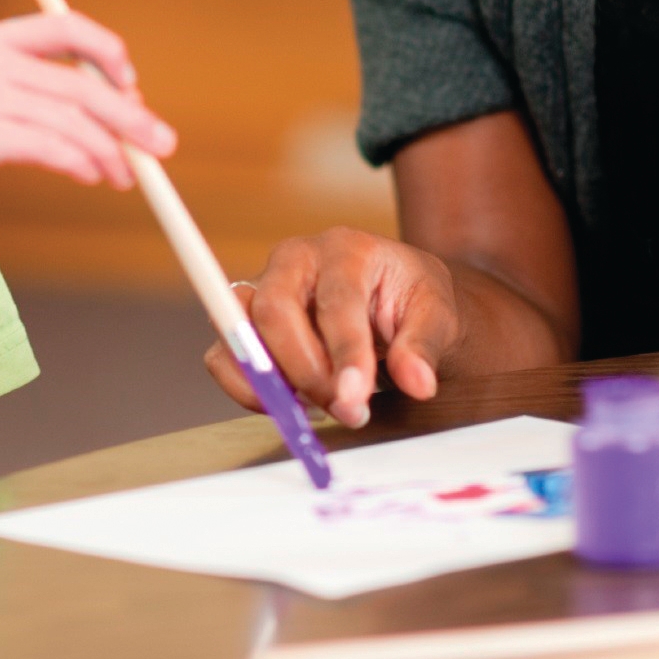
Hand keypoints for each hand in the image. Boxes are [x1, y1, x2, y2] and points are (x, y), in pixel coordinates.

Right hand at [0, 13, 172, 236]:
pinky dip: (79, 162)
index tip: (134, 84)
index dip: (108, 50)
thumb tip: (131, 103)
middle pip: (79, 83)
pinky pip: (46, 147)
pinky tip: (93, 176)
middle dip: (129, 117)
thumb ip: (51, 90)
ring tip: (124, 177)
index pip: (66, 26)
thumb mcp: (0, 99)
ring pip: (68, 121)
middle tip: (163, 146)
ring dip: (108, 153)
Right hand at [201, 227, 459, 427]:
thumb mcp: (436, 314)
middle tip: (343, 409)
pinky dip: (249, 389)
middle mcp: (294, 261)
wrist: (391, 295)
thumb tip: (417, 383)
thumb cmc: (410, 298)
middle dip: (305, 371)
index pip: (336, 300)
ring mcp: (263, 287)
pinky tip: (294, 403)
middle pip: (274, 311)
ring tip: (317, 408)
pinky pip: (222, 356)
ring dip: (269, 381)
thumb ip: (423, 347)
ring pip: (238, 331)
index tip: (355, 399)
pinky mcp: (246, 322)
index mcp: (344, 249)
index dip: (344, 353)